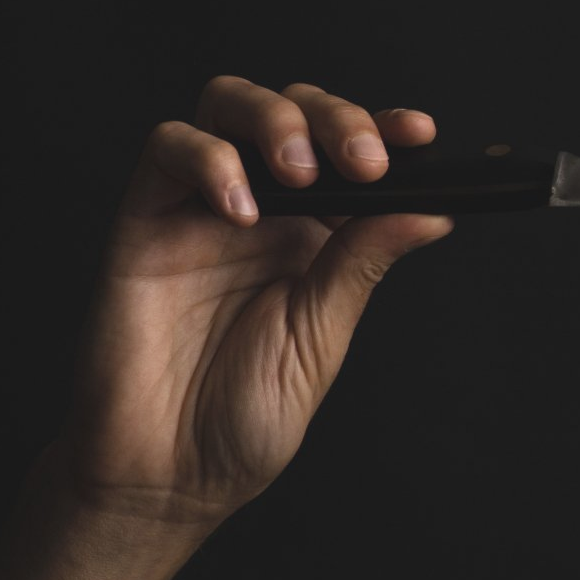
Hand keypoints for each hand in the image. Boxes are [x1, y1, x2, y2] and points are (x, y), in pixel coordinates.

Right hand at [51, 77, 452, 534]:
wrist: (168, 474)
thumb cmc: (244, 415)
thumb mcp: (322, 336)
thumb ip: (363, 264)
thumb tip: (435, 211)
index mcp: (317, 233)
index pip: (351, 153)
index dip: (385, 128)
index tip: (423, 133)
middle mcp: (263, 209)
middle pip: (295, 108)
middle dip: (336, 117)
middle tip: (365, 160)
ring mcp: (201, 206)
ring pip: (229, 105)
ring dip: (275, 120)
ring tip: (302, 173)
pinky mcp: (144, 218)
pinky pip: (167, 150)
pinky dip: (208, 161)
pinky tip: (238, 210)